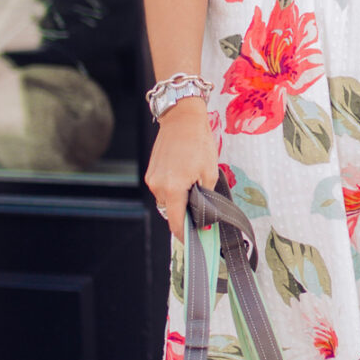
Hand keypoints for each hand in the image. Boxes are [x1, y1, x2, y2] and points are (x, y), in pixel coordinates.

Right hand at [144, 99, 218, 241]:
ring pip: (166, 201)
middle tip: (201, 211)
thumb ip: (205, 197)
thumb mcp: (209, 172)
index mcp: (173, 188)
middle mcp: (158, 186)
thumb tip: (204, 217)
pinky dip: (173, 190)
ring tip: (194, 188)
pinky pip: (162, 189)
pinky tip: (184, 178)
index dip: (185, 235)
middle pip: (171, 212)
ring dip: (178, 201)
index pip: (176, 222)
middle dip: (184, 214)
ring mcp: (152, 179)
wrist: (181, 118)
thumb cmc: (198, 143)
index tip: (194, 241)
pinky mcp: (151, 172)